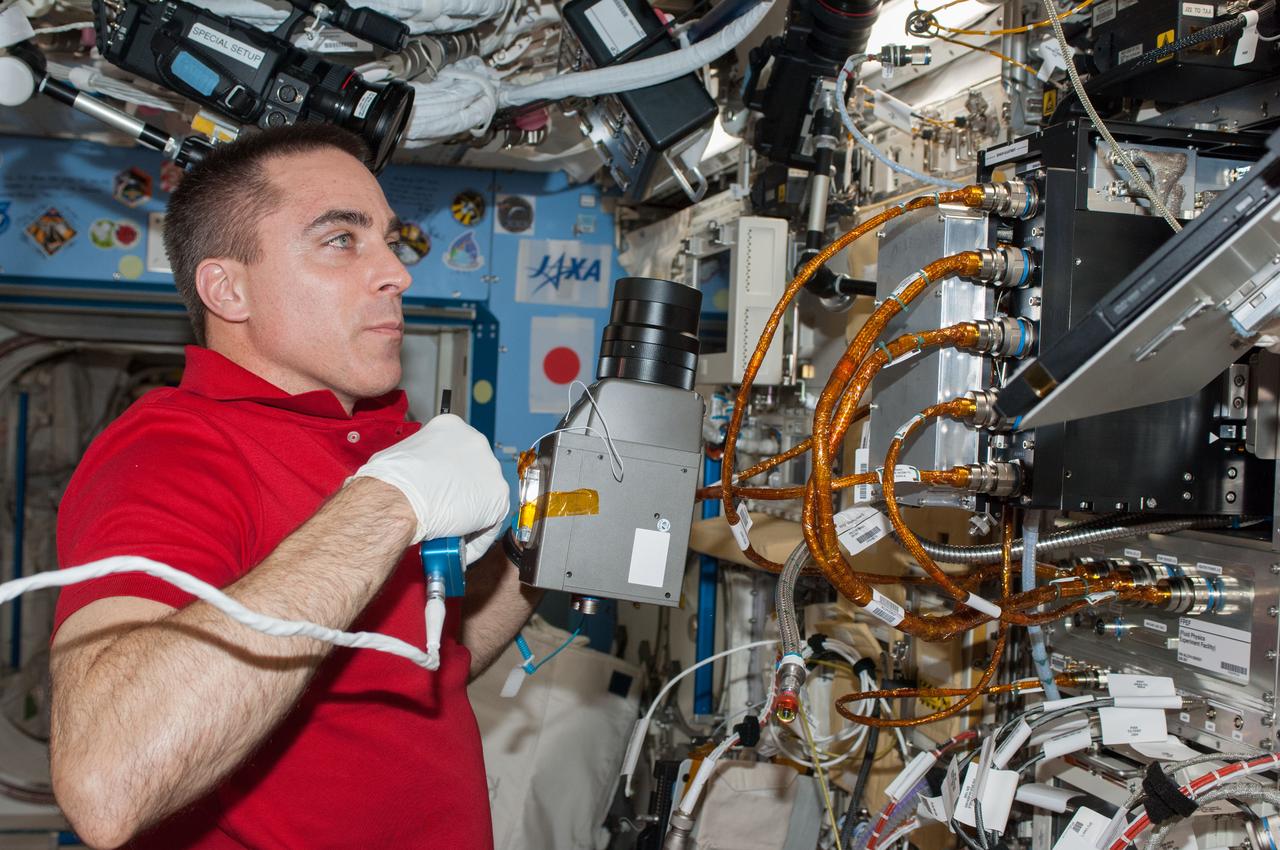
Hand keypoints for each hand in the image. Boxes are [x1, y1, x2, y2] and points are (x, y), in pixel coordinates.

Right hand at [351, 414, 509, 562]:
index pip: (457, 454)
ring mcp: (490, 469)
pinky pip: (490, 524)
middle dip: (461, 495)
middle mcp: (475, 442)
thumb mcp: (400, 456)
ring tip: (450, 534)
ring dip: (470, 518)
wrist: (397, 498)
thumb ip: (417, 463)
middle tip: (445, 513)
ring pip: (484, 499)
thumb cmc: (389, 480)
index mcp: (451, 427)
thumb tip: (414, 479)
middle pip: (474, 474)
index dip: (448, 477)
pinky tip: (458, 548)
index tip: (440, 492)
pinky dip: (475, 539)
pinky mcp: (498, 498)